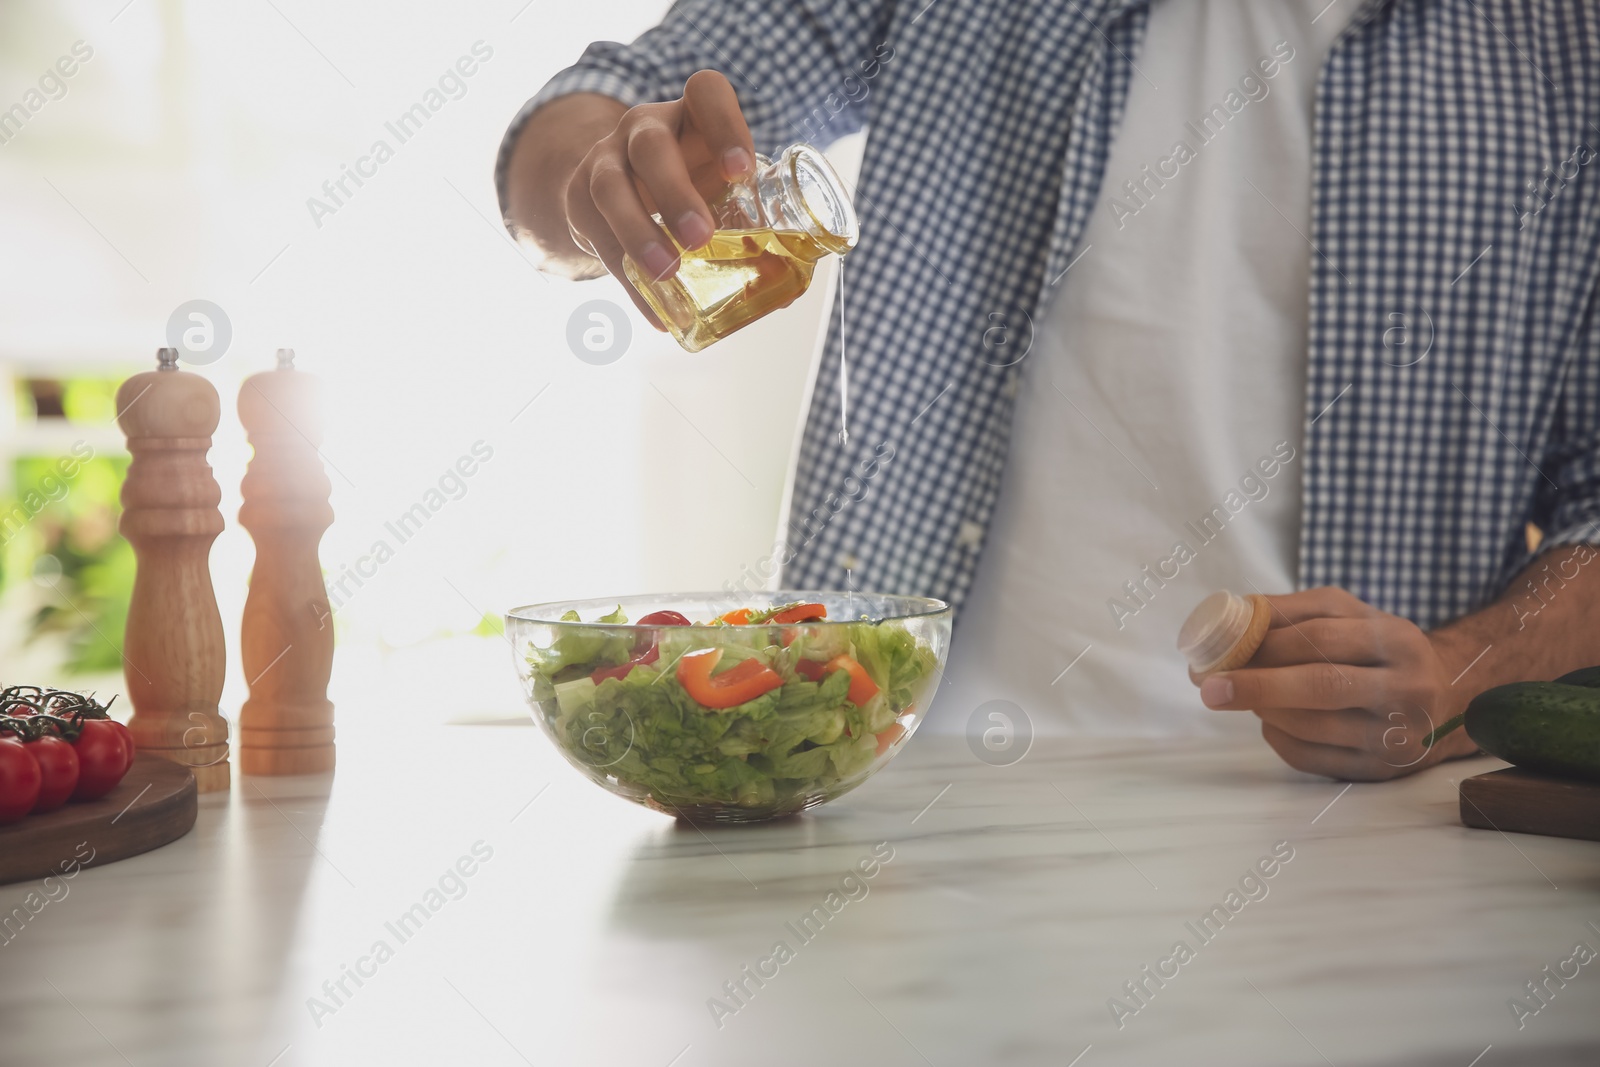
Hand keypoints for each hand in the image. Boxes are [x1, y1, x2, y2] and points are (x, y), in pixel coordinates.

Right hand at [505, 71, 755, 325]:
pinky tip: (655, 311)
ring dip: (639, 233)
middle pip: (650, 147)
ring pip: (611, 188)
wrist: (615, 185)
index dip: (725, 127)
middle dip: (675, 193)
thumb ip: (749, 222)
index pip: (706, 93)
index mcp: (690, 115)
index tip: (741, 171)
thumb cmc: (687, 182)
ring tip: (667, 274)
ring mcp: (605, 159)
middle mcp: (644, 127)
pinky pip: (600, 240)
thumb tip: (784, 283)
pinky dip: (629, 280)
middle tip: (700, 237)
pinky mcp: (580, 199)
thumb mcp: (716, 185)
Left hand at [1193, 587, 1478, 779]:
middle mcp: (1406, 690)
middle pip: (1321, 686)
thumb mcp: (1349, 616)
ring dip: (1265, 711)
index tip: (1221, 649)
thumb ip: (1293, 612)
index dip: (1267, 645)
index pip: (1323, 640)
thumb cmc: (1378, 651)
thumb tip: (1230, 618)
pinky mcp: (1378, 772)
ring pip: (1313, 727)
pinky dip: (1279, 739)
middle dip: (1257, 686)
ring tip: (1242, 697)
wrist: (1443, 702)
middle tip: (1210, 688)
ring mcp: (1396, 737)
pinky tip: (1272, 722)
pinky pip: (1312, 759)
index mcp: (1399, 641)